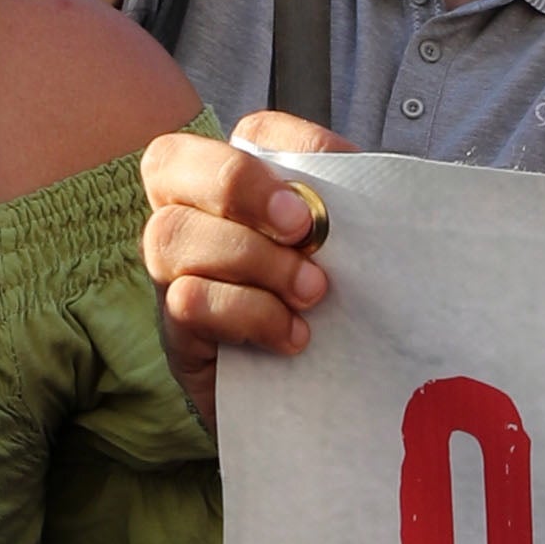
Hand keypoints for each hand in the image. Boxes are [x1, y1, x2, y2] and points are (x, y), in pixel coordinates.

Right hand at [140, 113, 337, 411]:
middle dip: (237, 185)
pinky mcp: (179, 334)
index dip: (286, 140)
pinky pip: (186, 302)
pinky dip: (248, 314)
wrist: (328, 411)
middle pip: (168, 162)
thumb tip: (377, 183)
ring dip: (250, 257)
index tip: (329, 181)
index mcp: (246, 187)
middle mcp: (194, 217)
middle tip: (304, 230)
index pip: (246, 132)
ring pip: (170, 234)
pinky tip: (294, 337)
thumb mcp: (358, 262)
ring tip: (313, 293)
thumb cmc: (340, 324)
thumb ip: (358, 217)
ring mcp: (175, 274)